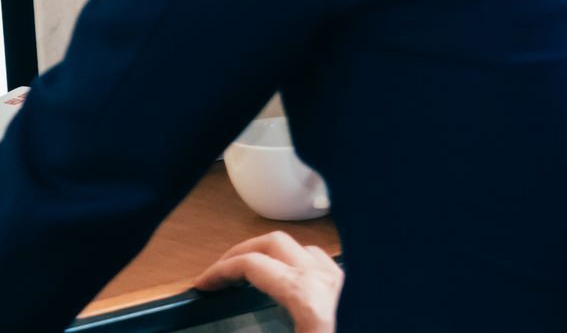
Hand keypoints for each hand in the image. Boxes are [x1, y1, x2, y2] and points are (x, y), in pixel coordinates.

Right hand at [196, 232, 341, 332]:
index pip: (251, 265)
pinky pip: (327, 264)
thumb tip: (229, 332)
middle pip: (274, 243)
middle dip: (242, 253)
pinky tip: (300, 286)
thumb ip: (256, 331)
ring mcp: (348, 282)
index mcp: (306, 296)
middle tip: (223, 273)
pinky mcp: (362, 293)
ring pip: (304, 248)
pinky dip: (304, 265)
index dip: (220, 271)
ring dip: (275, 254)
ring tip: (258, 274)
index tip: (203, 285)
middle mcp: (328, 280)